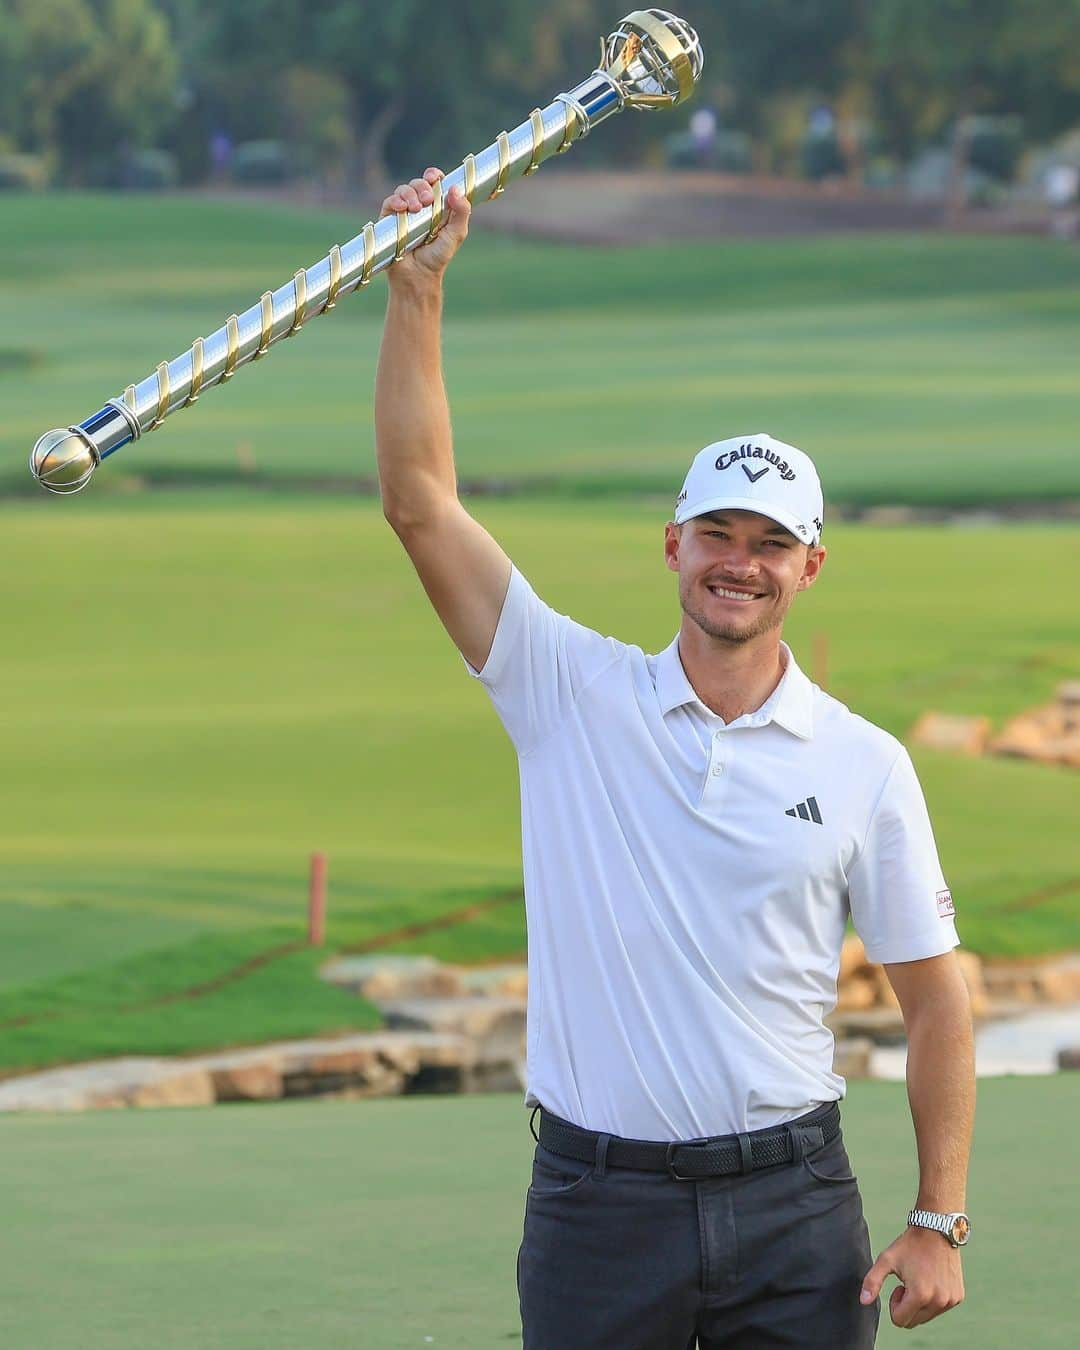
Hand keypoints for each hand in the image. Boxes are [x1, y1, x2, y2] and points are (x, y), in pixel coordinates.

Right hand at [380, 167, 470, 284]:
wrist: (418, 275)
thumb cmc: (438, 256)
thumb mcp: (457, 234)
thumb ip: (462, 212)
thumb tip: (455, 188)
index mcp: (437, 207)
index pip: (434, 183)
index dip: (434, 176)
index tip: (435, 177)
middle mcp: (420, 207)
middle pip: (418, 183)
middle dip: (422, 186)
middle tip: (427, 199)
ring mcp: (403, 213)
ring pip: (403, 190)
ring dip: (409, 193)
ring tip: (415, 208)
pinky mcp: (389, 220)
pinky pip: (390, 202)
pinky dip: (395, 201)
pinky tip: (401, 208)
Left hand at [860, 1226, 964, 1328]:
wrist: (936, 1229)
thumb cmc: (909, 1245)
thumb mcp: (886, 1259)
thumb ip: (872, 1281)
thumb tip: (863, 1301)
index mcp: (919, 1295)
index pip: (900, 1321)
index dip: (894, 1305)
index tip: (898, 1286)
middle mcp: (938, 1301)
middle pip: (914, 1321)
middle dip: (907, 1306)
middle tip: (907, 1283)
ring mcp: (950, 1300)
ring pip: (927, 1316)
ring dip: (920, 1303)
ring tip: (919, 1279)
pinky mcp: (958, 1296)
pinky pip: (940, 1308)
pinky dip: (933, 1299)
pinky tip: (931, 1278)